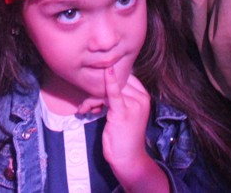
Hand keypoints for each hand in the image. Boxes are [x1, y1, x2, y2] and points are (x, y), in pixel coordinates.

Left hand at [102, 67, 167, 192]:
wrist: (128, 158)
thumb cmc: (124, 136)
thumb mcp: (124, 111)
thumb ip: (119, 96)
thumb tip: (105, 79)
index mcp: (144, 96)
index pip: (126, 77)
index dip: (110, 81)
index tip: (100, 94)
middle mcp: (142, 98)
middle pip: (116, 82)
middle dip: (98, 91)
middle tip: (90, 105)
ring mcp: (134, 104)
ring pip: (107, 89)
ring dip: (93, 98)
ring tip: (87, 109)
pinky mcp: (123, 111)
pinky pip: (113, 92)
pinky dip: (109, 82)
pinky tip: (108, 71)